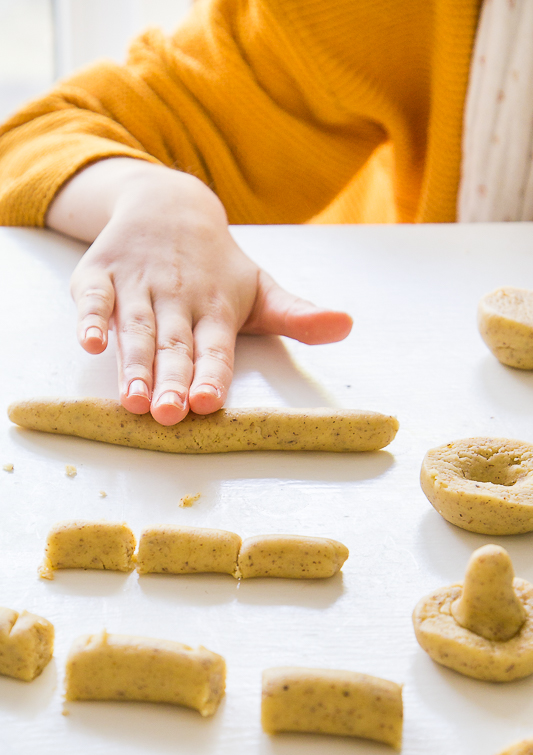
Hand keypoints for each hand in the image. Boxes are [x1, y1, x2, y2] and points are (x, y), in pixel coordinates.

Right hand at [47, 159, 352, 424]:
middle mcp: (179, 299)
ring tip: (132, 398)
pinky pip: (93, 298)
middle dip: (172, 380)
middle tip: (169, 414)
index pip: (217, 348)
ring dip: (133, 364)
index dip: (212, 374)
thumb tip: (347, 325)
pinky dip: (89, 319)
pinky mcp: (101, 275)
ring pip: (135, 329)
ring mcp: (139, 286)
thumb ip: (296, 315)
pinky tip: (89, 343)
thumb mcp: (260, 287)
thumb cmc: (217, 265)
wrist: (169, 204)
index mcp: (218, 309)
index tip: (209, 402)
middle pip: (175, 345)